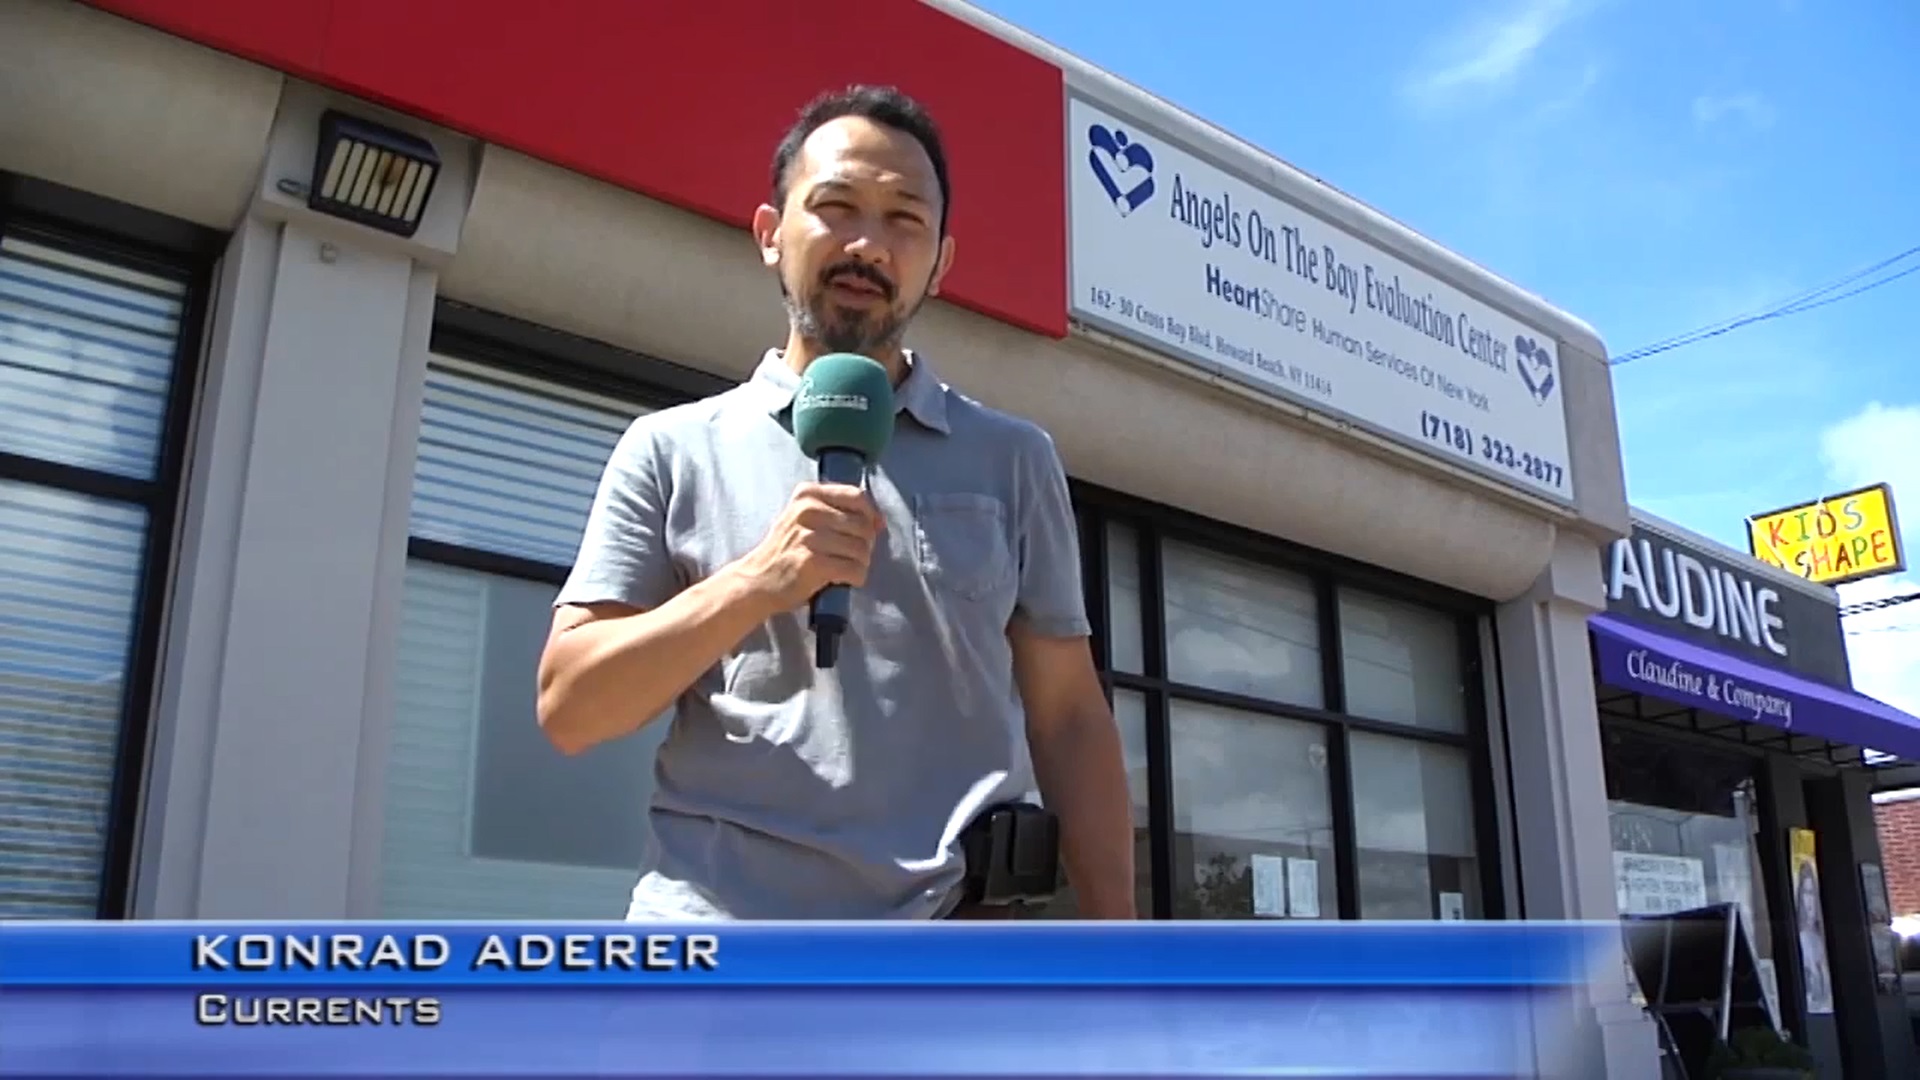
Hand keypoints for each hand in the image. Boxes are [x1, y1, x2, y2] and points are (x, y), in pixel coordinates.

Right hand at [734, 482, 883, 612]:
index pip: (856, 496)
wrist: (757, 581)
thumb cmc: (785, 551)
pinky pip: (854, 569)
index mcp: (807, 494)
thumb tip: (878, 521)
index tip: (874, 529)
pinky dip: (856, 577)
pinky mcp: (813, 562)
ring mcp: (809, 536)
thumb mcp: (803, 518)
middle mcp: (807, 510)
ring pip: (861, 549)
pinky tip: (843, 580)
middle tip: (853, 556)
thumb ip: (836, 512)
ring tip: (847, 569)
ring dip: (861, 563)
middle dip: (866, 544)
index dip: (871, 515)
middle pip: (862, 524)